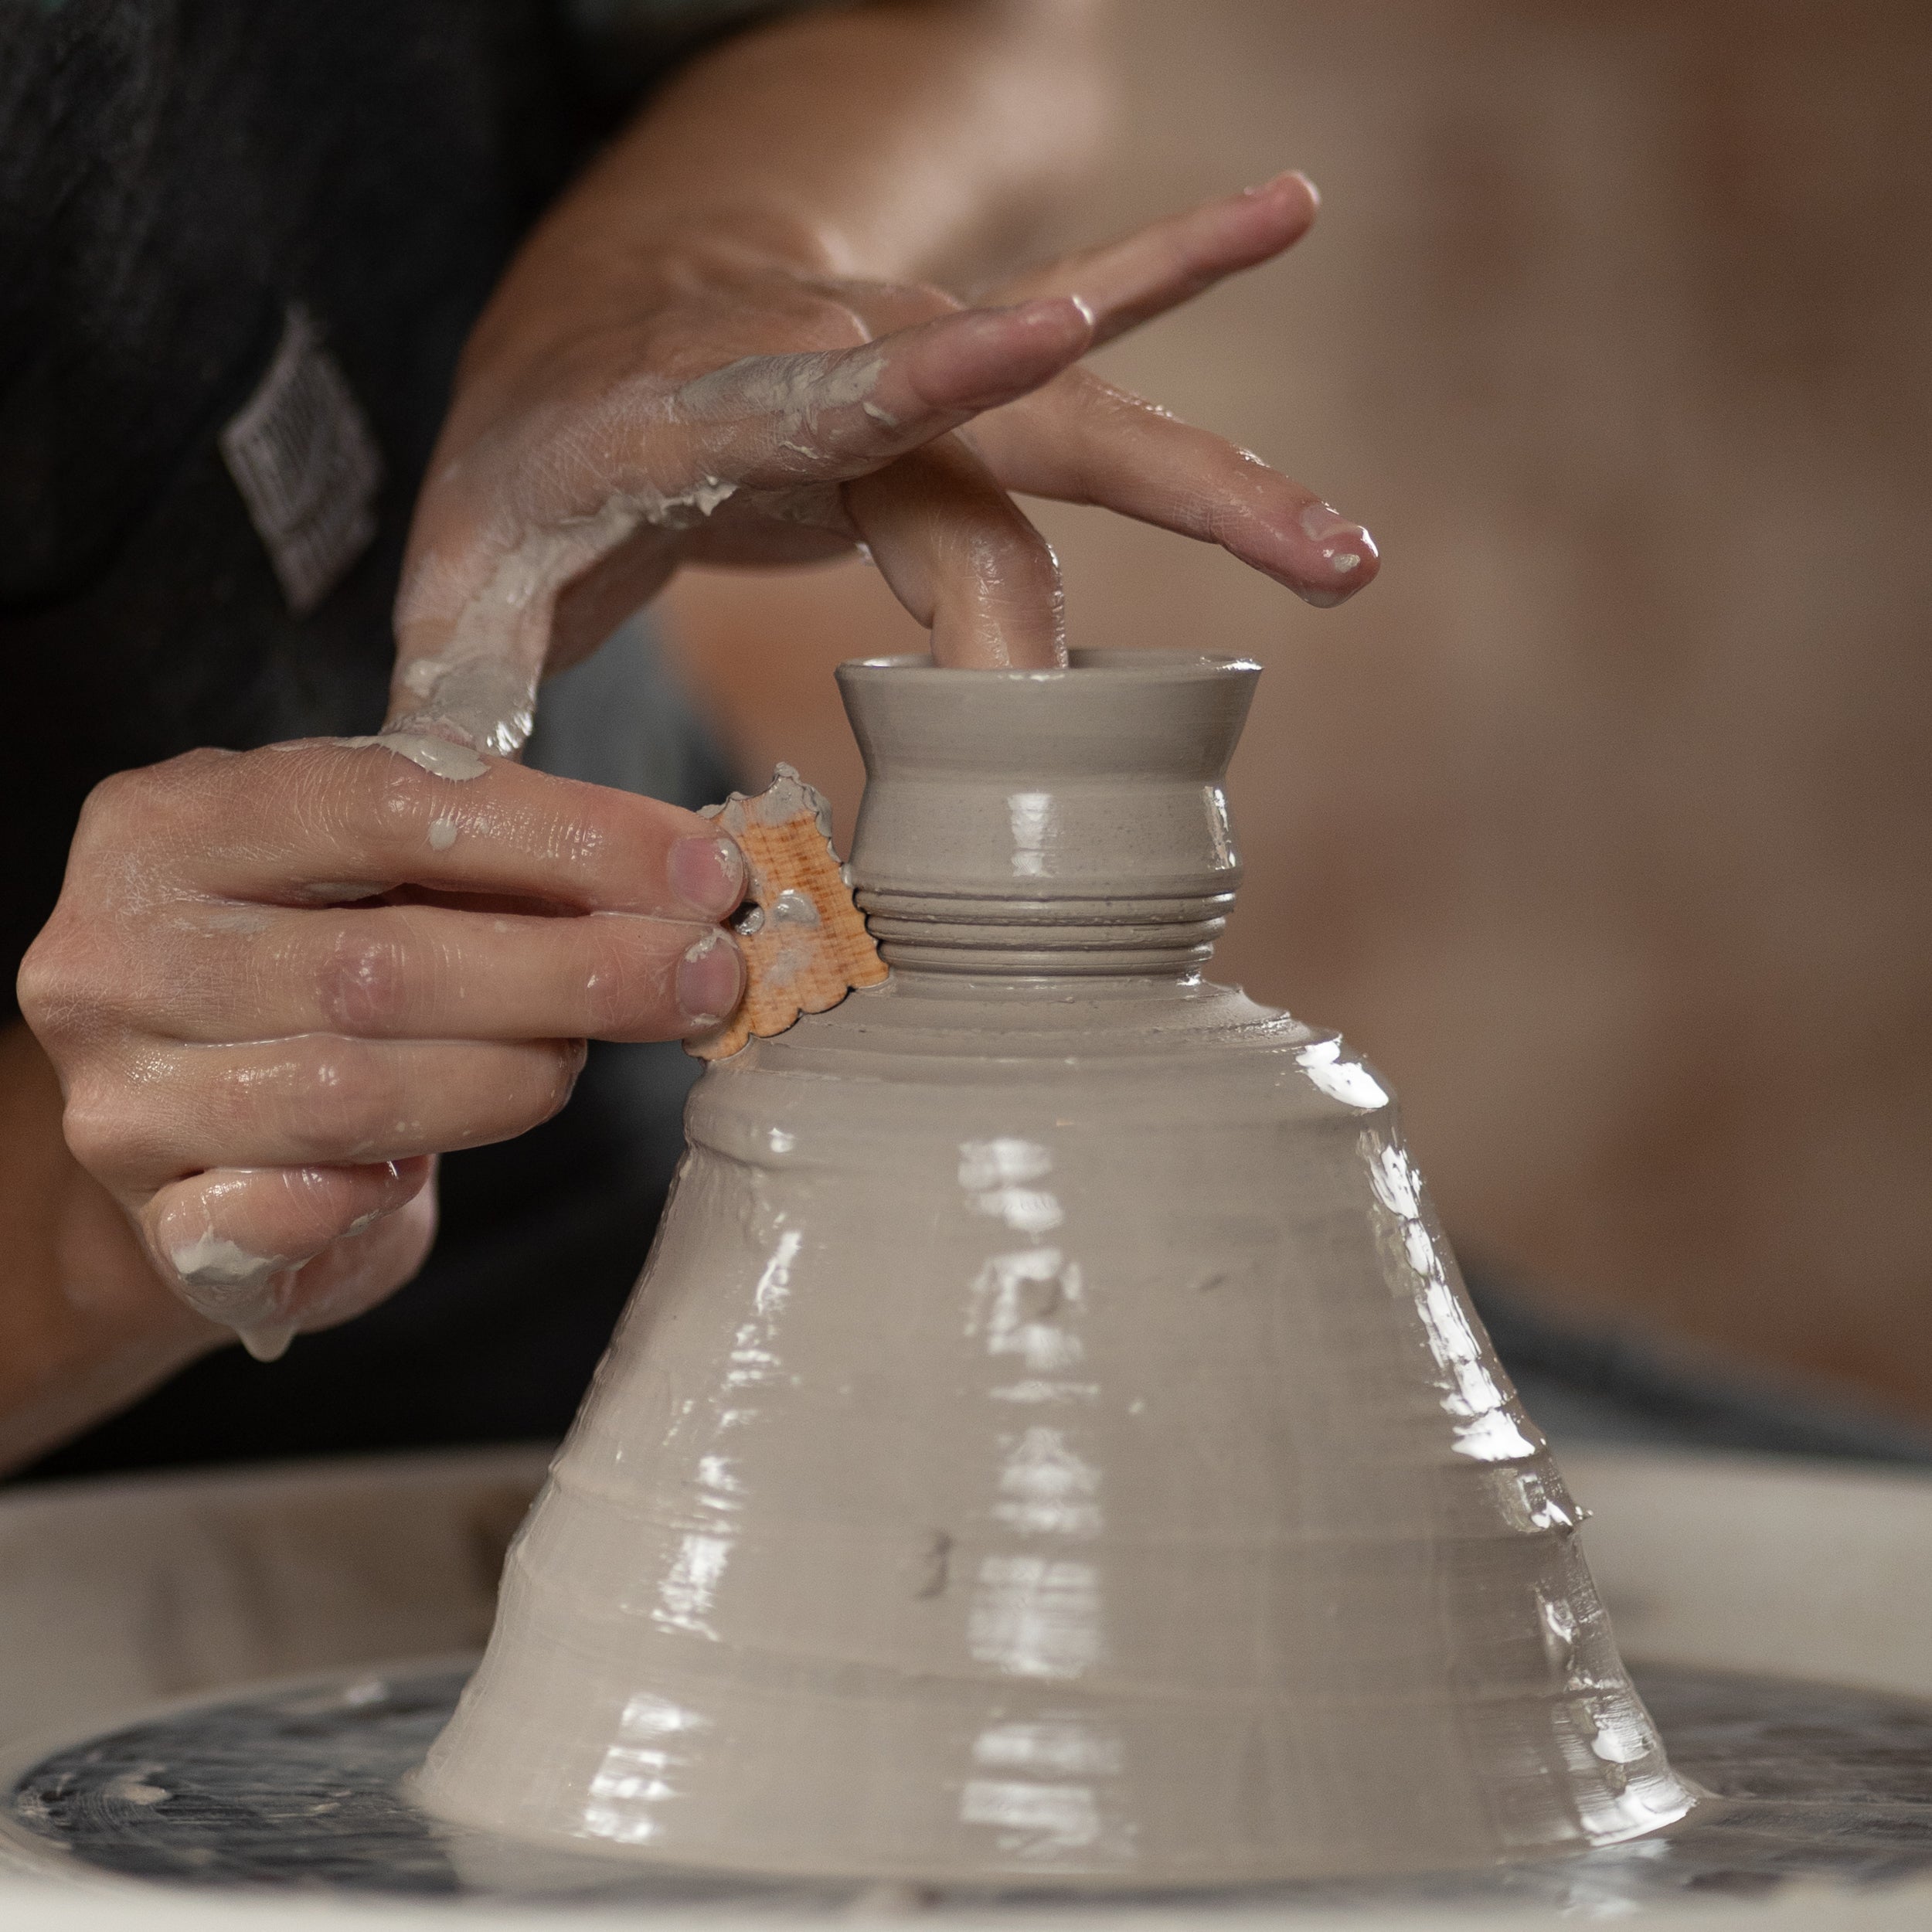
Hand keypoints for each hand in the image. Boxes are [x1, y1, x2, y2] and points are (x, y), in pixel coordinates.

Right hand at [15, 739, 746, 1356]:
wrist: (196, 1121)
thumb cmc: (316, 964)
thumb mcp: (375, 875)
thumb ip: (487, 857)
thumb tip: (682, 878)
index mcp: (175, 822)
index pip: (390, 803)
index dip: (568, 838)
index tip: (702, 874)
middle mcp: (121, 950)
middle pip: (382, 961)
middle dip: (575, 971)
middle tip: (704, 975)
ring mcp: (120, 1093)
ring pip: (353, 1091)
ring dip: (515, 1076)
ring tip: (591, 1055)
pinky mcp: (151, 1219)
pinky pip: (276, 1216)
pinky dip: (370, 1196)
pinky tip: (420, 1182)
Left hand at [391, 173, 1378, 754]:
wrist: (587, 327)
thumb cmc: (529, 468)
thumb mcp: (463, 576)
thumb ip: (469, 703)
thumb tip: (480, 854)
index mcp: (695, 408)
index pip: (828, 393)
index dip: (935, 376)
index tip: (1053, 338)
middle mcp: (827, 359)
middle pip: (1014, 425)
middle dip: (1164, 491)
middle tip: (1318, 568)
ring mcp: (904, 359)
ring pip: (1077, 414)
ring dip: (1217, 483)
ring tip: (1350, 556)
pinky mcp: (955, 385)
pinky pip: (1085, 369)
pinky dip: (1184, 296)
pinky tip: (1290, 219)